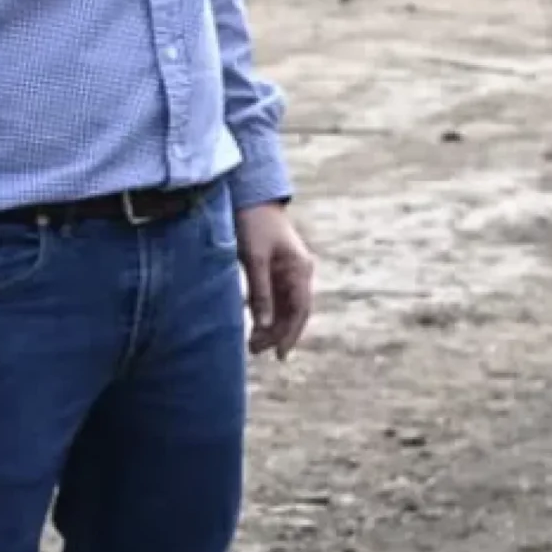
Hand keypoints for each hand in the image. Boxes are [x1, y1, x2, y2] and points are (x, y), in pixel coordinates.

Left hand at [235, 200, 314, 358]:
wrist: (251, 197)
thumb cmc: (254, 225)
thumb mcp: (255, 258)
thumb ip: (260, 291)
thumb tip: (264, 325)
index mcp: (301, 269)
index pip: (300, 309)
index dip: (291, 333)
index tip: (279, 354)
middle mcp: (300, 272)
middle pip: (293, 311)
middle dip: (278, 333)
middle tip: (255, 351)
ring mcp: (290, 272)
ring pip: (285, 307)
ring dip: (272, 326)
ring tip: (252, 345)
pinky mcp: (277, 270)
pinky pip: (276, 299)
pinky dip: (267, 314)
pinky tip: (254, 326)